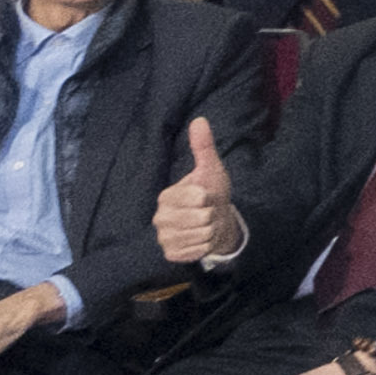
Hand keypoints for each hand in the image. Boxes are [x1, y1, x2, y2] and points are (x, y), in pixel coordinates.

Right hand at [152, 117, 244, 265]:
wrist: (215, 222)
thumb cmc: (211, 193)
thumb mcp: (211, 169)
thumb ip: (203, 147)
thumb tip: (199, 120)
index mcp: (166, 196)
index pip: (196, 197)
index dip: (208, 197)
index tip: (206, 196)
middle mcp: (160, 218)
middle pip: (201, 218)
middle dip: (212, 215)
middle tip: (207, 212)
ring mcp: (164, 237)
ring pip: (202, 234)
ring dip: (210, 230)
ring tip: (205, 224)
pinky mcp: (171, 254)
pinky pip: (197, 250)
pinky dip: (205, 245)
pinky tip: (201, 239)